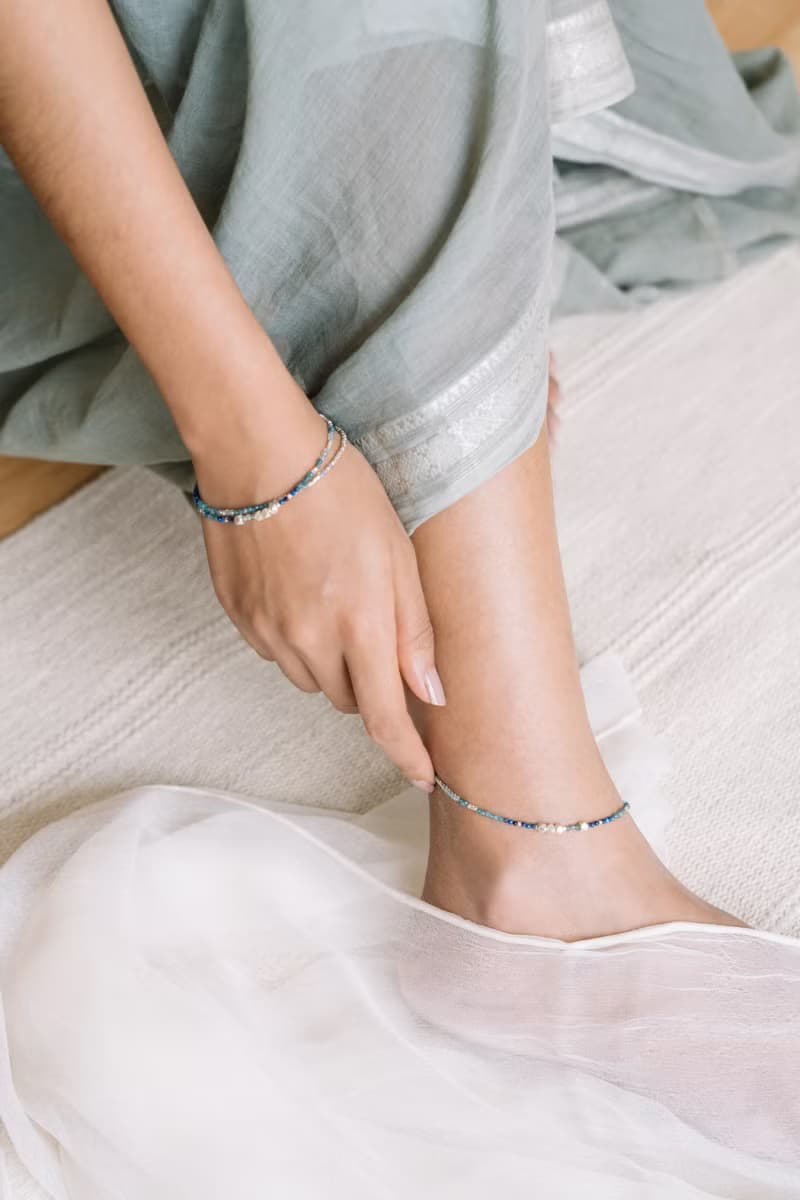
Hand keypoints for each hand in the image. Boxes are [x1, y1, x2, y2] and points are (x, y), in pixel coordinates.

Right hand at [194, 404, 445, 790]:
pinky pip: (277, 654)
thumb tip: (431, 694)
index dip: (407, 755)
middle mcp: (310, 642)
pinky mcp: (239, 619)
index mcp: (361, 627)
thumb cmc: (342, 493)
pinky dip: (295, 640)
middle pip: (348, 701)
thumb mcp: (399, 555)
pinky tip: (300, 592)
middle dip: (370, 684)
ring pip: (311, 680)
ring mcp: (268, 634)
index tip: (423, 775)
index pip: (386, 719)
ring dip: (331, 663)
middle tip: (375, 629)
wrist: (260, 456)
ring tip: (335, 600)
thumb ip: (414, 631)